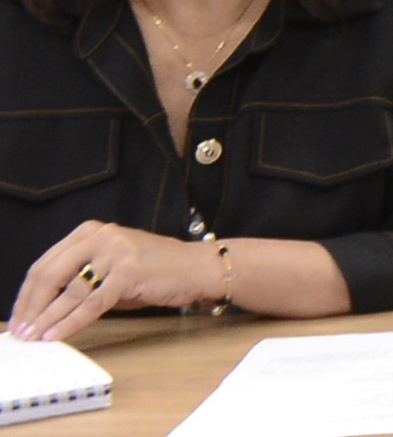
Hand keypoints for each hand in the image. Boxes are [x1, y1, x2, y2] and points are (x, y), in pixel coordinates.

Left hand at [11, 220, 206, 342]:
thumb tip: (43, 309)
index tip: (17, 318)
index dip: (26, 295)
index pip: (45, 264)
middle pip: (50, 274)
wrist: (198, 267)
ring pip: (69, 291)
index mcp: (90, 231)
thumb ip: (80, 279)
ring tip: (33, 337)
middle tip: (20, 331)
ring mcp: (116, 252)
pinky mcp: (129, 271)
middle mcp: (100, 236)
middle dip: (30, 307)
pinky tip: (56, 335)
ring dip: (46, 319)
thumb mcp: (111, 268)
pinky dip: (70, 322)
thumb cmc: (154, 271)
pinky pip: (92, 303)